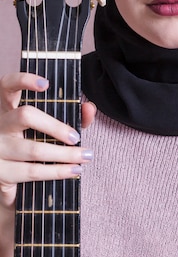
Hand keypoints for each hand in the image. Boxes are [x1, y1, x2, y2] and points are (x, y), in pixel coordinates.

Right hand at [0, 71, 94, 207]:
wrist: (6, 176)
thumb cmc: (29, 143)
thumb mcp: (45, 126)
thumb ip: (69, 114)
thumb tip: (89, 108)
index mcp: (7, 106)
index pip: (9, 84)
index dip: (24, 80)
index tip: (45, 84)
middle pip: (25, 115)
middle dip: (56, 127)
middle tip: (76, 137)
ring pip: (33, 149)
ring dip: (64, 155)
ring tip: (83, 156)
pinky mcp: (0, 173)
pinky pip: (31, 172)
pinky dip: (56, 172)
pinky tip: (71, 171)